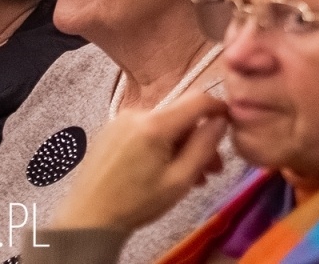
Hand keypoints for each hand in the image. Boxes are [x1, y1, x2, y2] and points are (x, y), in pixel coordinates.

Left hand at [54, 90, 229, 230]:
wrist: (87, 219)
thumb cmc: (136, 203)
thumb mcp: (180, 180)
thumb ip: (204, 146)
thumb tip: (221, 120)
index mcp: (155, 124)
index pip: (199, 99)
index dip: (220, 108)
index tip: (231, 123)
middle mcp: (137, 112)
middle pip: (182, 115)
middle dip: (200, 138)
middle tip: (212, 168)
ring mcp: (121, 120)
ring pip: (165, 124)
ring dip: (181, 144)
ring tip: (188, 174)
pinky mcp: (110, 129)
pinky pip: (146, 129)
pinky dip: (160, 144)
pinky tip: (162, 168)